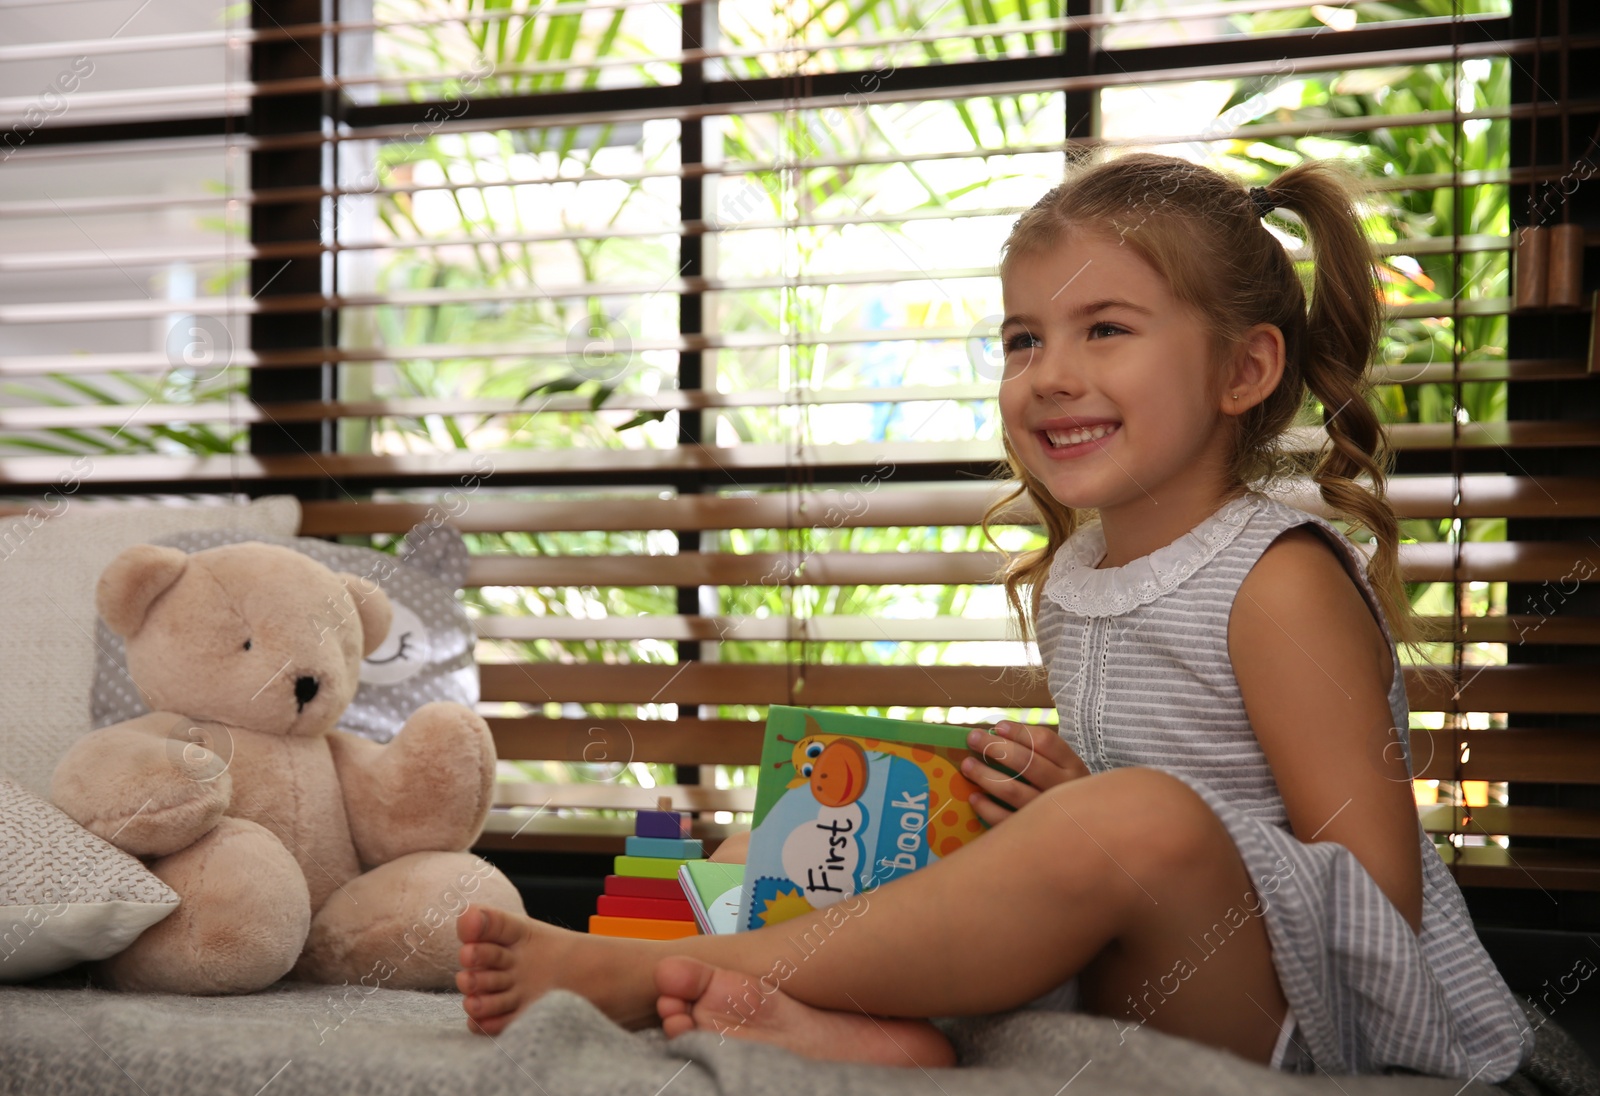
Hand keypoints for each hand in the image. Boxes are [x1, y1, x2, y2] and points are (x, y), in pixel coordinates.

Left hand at [961, 722, 1088, 827]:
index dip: (1019, 732)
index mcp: (1073, 766)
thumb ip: (1039, 752)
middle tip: (973, 739)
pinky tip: (974, 797)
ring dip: (985, 775)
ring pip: (1012, 790)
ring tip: (967, 765)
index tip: (997, 726)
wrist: (1087, 830)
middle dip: (995, 747)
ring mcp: (1050, 814)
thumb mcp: (1064, 768)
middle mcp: (1064, 789)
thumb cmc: (1064, 791)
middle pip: (1026, 762)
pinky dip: (986, 808)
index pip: (1045, 741)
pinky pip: (1005, 819)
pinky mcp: (1035, 836)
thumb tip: (997, 733)